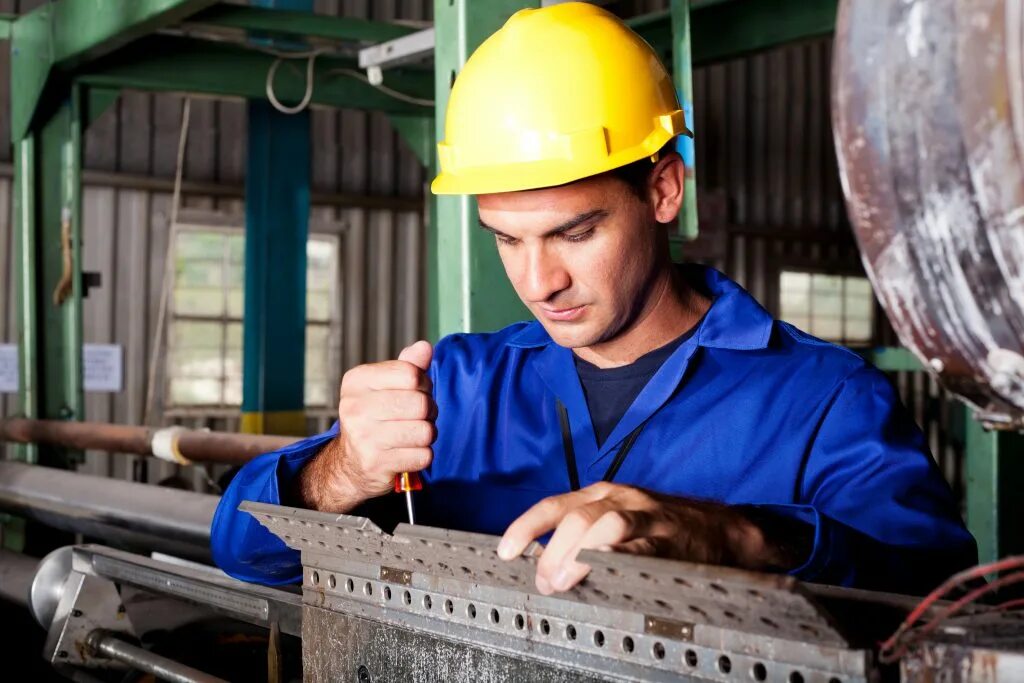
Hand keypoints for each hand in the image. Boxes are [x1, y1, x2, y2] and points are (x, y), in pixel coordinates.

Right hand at [296, 341, 436, 511]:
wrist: (350, 463)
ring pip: (425, 431)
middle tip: (418, 417)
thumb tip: (425, 347)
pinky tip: (406, 452)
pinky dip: (422, 456)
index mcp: (357, 381)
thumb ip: (408, 366)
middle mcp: (355, 407)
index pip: (411, 374)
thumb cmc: (375, 417)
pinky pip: (423, 456)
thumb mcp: (385, 386)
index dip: (423, 383)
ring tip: (412, 434)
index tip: (416, 392)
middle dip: (429, 411)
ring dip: (427, 434)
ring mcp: (364, 437)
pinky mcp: (376, 464)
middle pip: (421, 404)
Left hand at [496, 482, 806, 593]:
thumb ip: (583, 533)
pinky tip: (605, 576)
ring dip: (579, 554)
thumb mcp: (618, 517)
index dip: (526, 527)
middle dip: (553, 550)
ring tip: (565, 581)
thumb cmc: (662, 528)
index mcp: (603, 494)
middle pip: (576, 517)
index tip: (505, 551)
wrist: (722, 530)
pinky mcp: (671, 542)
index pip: (555, 505)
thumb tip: (543, 563)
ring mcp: (647, 519)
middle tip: (544, 581)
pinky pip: (642, 549)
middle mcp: (622, 500)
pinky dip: (619, 561)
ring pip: (606, 525)